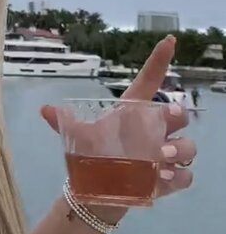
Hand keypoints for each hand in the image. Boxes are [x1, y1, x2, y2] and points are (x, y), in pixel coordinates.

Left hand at [41, 36, 196, 200]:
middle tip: (169, 118)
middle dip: (178, 114)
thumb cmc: (90, 157)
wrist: (94, 193)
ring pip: (187, 145)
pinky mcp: (167, 179)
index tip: (169, 40)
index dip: (159, 60)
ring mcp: (164, 155)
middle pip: (178, 114)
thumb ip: (64, 123)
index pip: (149, 81)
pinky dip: (178, 175)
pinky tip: (162, 177)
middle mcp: (152, 131)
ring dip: (180, 148)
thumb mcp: (77, 139)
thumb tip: (44, 109)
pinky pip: (185, 174)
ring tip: (162, 156)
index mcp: (132, 113)